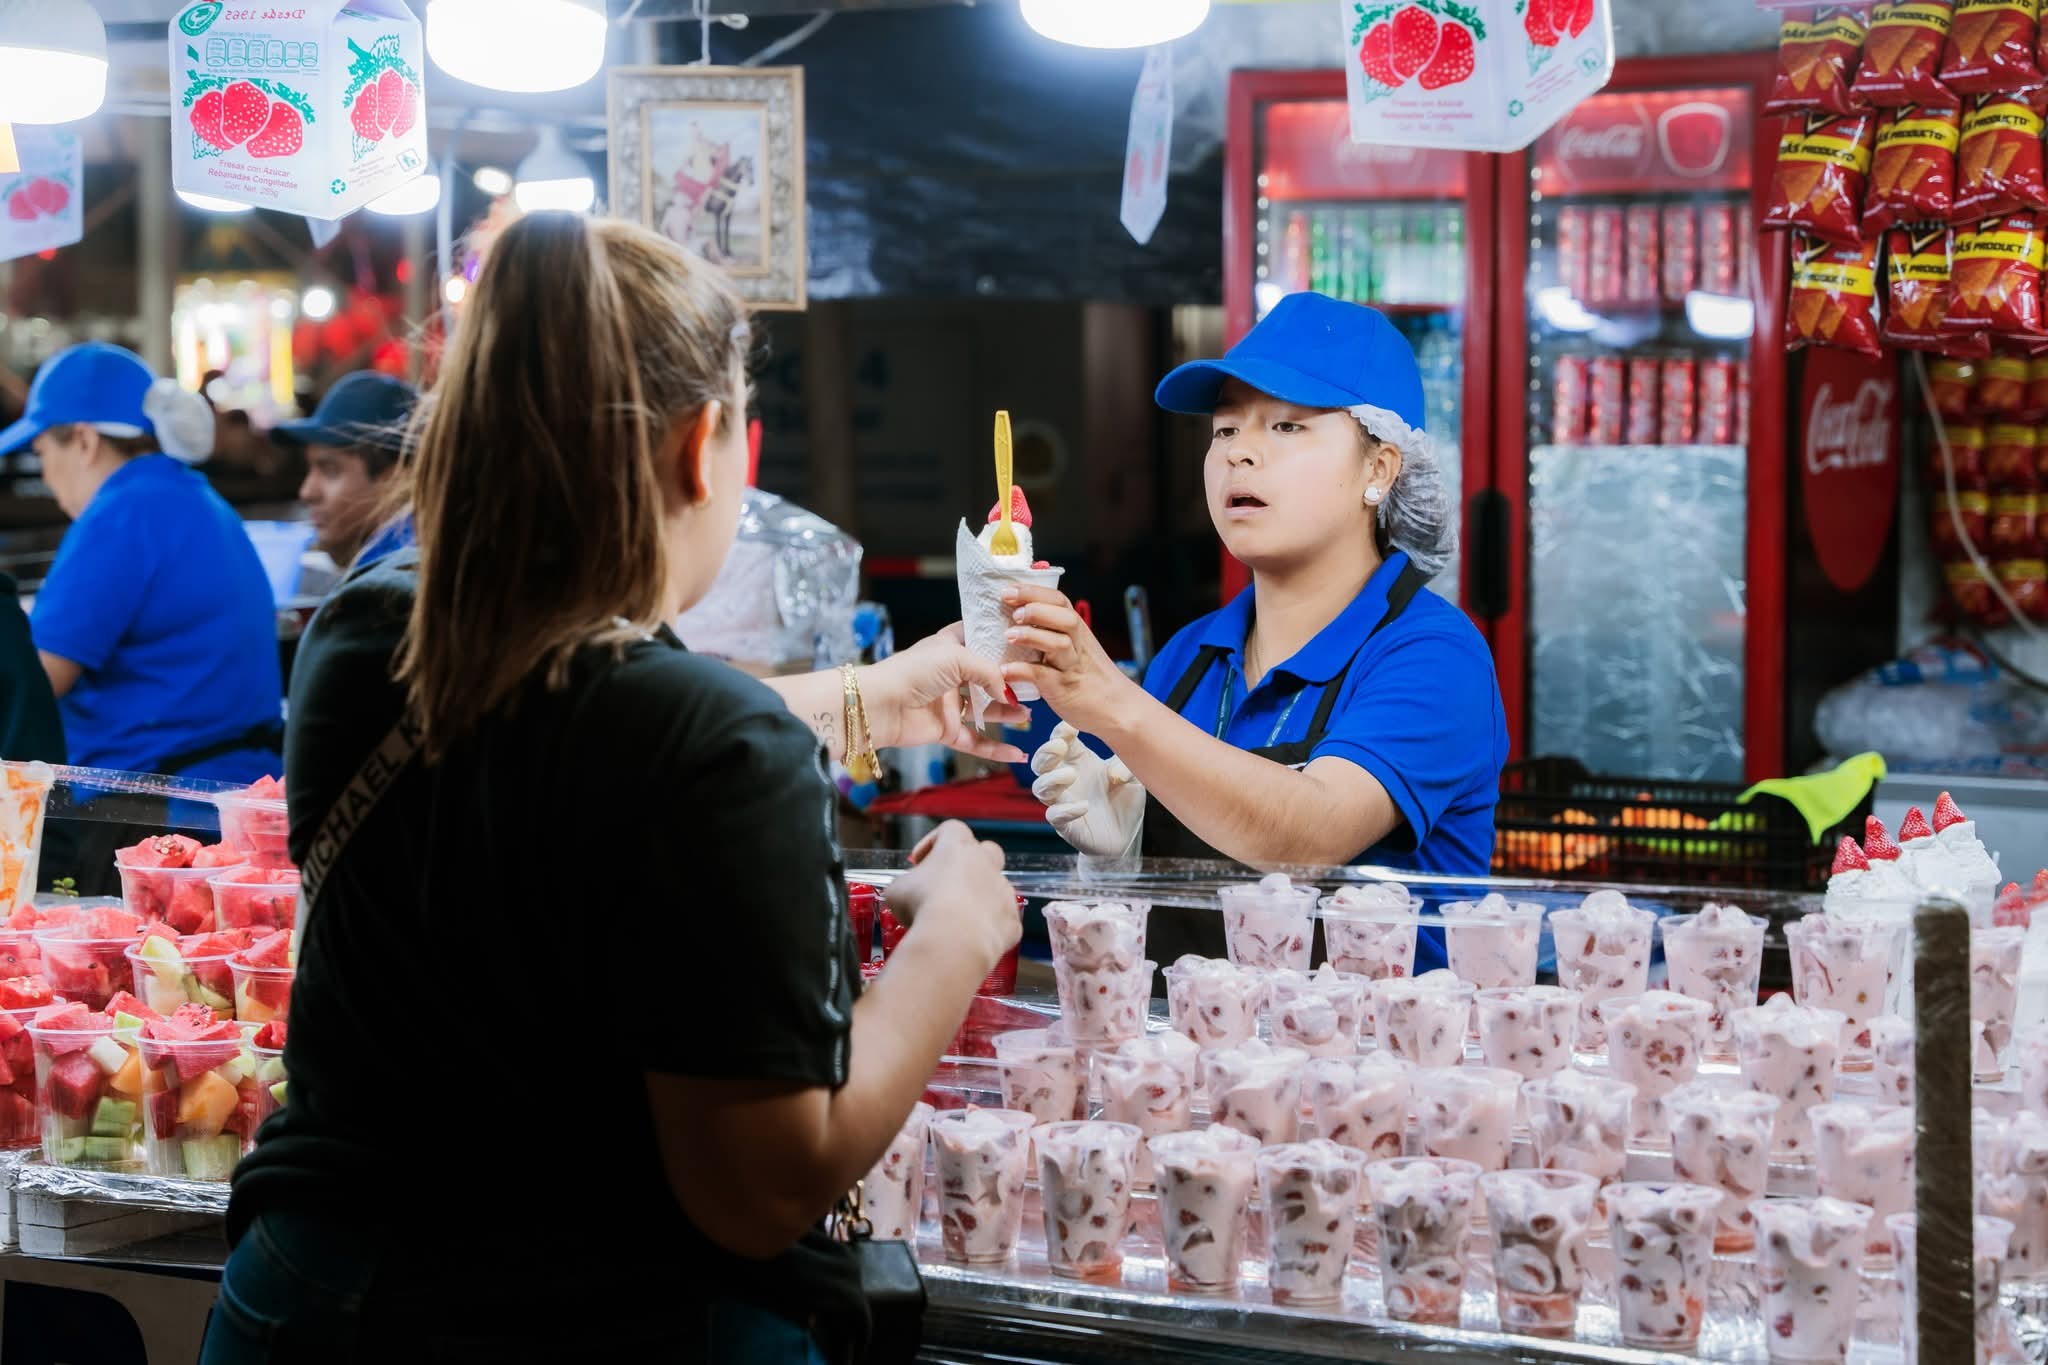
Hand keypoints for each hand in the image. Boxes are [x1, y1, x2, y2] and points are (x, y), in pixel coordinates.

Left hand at [862, 625, 1028, 763]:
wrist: (880, 706)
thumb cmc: (913, 671)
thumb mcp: (957, 657)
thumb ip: (989, 672)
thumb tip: (1007, 692)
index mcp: (950, 647)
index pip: (979, 637)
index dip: (999, 638)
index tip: (1025, 640)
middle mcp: (951, 673)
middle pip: (987, 676)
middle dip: (1009, 681)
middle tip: (1035, 684)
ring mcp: (949, 703)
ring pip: (985, 709)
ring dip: (1007, 713)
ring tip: (1028, 714)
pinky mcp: (946, 729)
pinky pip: (976, 741)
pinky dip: (996, 749)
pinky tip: (1017, 753)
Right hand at [888, 821, 1020, 972]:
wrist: (952, 940)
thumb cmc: (923, 907)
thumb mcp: (897, 890)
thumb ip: (907, 884)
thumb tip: (906, 894)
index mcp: (958, 847)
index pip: (950, 829)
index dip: (933, 843)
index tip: (920, 861)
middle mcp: (985, 863)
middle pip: (987, 851)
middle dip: (970, 864)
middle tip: (949, 883)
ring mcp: (1003, 891)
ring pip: (996, 888)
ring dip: (980, 899)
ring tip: (957, 919)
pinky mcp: (1011, 920)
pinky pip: (1002, 920)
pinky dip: (988, 928)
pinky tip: (970, 939)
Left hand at [1000, 585, 1145, 737]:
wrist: (1118, 709)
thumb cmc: (1090, 677)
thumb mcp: (1076, 648)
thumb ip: (1054, 632)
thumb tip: (1018, 615)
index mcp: (1078, 631)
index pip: (1059, 601)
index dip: (1034, 592)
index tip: (1008, 589)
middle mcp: (1078, 645)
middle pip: (1064, 617)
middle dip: (1036, 609)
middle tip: (1013, 612)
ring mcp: (1072, 667)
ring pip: (1058, 644)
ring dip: (1032, 636)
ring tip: (1009, 636)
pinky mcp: (1064, 690)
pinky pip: (1044, 676)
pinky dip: (1023, 671)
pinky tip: (1006, 670)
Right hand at [1030, 723, 1145, 855]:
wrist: (1128, 834)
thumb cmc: (1125, 798)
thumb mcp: (1134, 776)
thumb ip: (1126, 767)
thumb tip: (1115, 773)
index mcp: (1080, 760)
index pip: (1061, 740)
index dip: (1061, 732)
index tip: (1071, 727)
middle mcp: (1066, 778)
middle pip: (1041, 762)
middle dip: (1045, 752)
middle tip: (1058, 746)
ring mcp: (1064, 802)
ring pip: (1040, 788)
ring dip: (1051, 779)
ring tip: (1070, 775)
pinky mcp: (1067, 825)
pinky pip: (1055, 816)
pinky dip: (1065, 810)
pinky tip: (1083, 806)